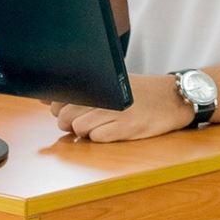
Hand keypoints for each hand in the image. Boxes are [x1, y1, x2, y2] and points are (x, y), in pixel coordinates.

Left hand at [46, 74, 192, 141]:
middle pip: (64, 116)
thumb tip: (46, 99)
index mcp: (99, 81)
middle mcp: (104, 94)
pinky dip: (101, 138)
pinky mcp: (126, 127)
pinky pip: (97, 138)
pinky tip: (114, 130)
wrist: (174, 98)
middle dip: (70, 123)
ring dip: (86, 131)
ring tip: (104, 125)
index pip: (60, 98)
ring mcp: (115, 110)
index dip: (61, 108)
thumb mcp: (112, 83)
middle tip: (90, 119)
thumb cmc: (141, 93)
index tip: (74, 108)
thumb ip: (81, 90)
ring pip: (79, 128)